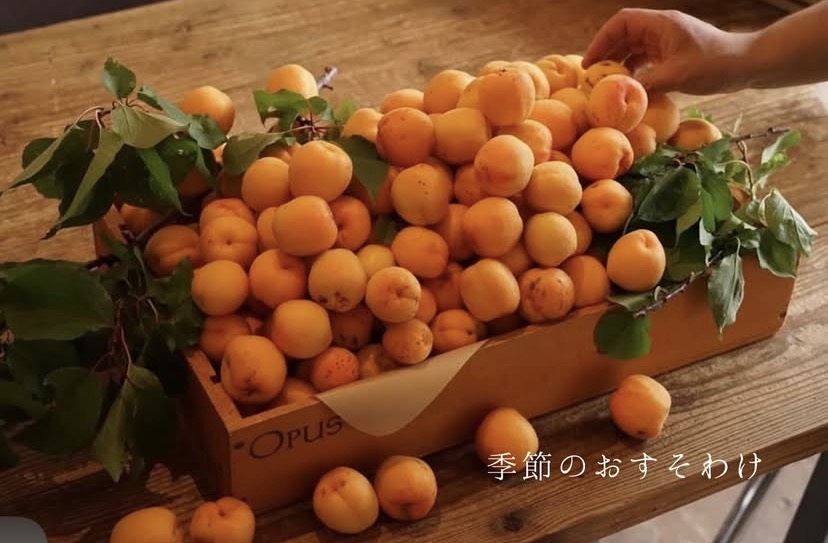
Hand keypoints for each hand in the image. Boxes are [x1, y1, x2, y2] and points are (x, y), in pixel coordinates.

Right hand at [582, 8, 752, 94]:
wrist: (746, 64)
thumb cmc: (715, 65)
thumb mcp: (677, 76)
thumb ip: (645, 85)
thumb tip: (619, 96)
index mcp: (660, 24)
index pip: (621, 23)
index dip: (601, 40)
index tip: (591, 63)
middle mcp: (661, 28)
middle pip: (623, 35)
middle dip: (606, 54)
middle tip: (593, 77)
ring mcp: (667, 40)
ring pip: (633, 47)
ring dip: (618, 64)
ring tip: (607, 83)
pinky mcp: (673, 52)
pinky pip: (645, 58)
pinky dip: (633, 70)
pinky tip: (629, 85)